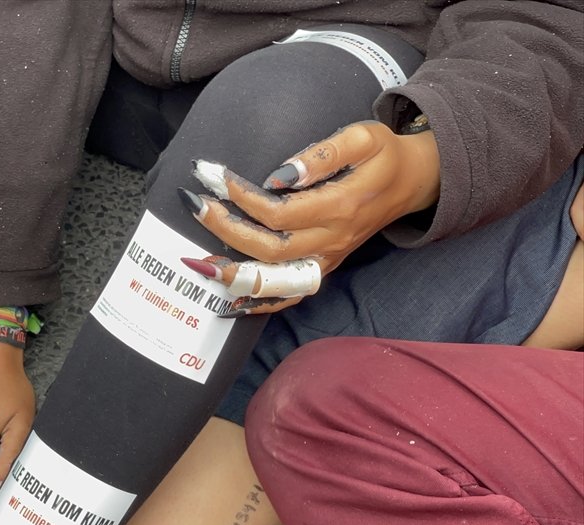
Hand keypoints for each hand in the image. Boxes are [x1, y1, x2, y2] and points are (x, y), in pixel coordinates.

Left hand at [181, 121, 439, 313]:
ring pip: (277, 279)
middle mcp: (332, 240)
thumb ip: (323, 153)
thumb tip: (280, 174)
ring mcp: (327, 259)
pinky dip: (260, 303)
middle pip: (270, 248)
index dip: (244, 199)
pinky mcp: (323, 267)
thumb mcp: (364, 137)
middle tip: (196, 207)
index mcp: (342, 206)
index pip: (280, 212)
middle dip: (227, 230)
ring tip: (200, 263)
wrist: (413, 182)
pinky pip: (290, 295)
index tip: (216, 178)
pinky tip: (230, 301)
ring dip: (236, 275)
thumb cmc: (385, 155)